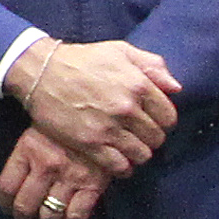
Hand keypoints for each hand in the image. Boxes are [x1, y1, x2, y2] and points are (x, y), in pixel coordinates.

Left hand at [0, 130, 111, 218]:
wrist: (105, 112)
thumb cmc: (68, 120)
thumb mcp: (39, 126)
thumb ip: (27, 153)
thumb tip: (17, 181)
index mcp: (28, 149)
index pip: (7, 185)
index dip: (5, 203)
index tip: (8, 208)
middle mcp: (46, 165)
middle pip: (25, 205)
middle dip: (23, 217)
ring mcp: (69, 177)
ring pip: (49, 215)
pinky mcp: (92, 186)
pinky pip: (76, 217)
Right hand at [9, 39, 179, 172]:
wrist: (42, 72)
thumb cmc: (83, 59)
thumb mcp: (120, 51)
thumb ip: (152, 65)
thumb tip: (176, 88)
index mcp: (139, 85)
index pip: (169, 117)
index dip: (163, 121)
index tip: (153, 121)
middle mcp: (127, 108)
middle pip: (156, 138)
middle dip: (151, 138)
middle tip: (139, 135)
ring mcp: (109, 128)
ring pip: (142, 155)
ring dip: (138, 154)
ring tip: (129, 148)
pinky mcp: (90, 144)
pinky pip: (119, 166)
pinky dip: (123, 167)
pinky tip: (119, 161)